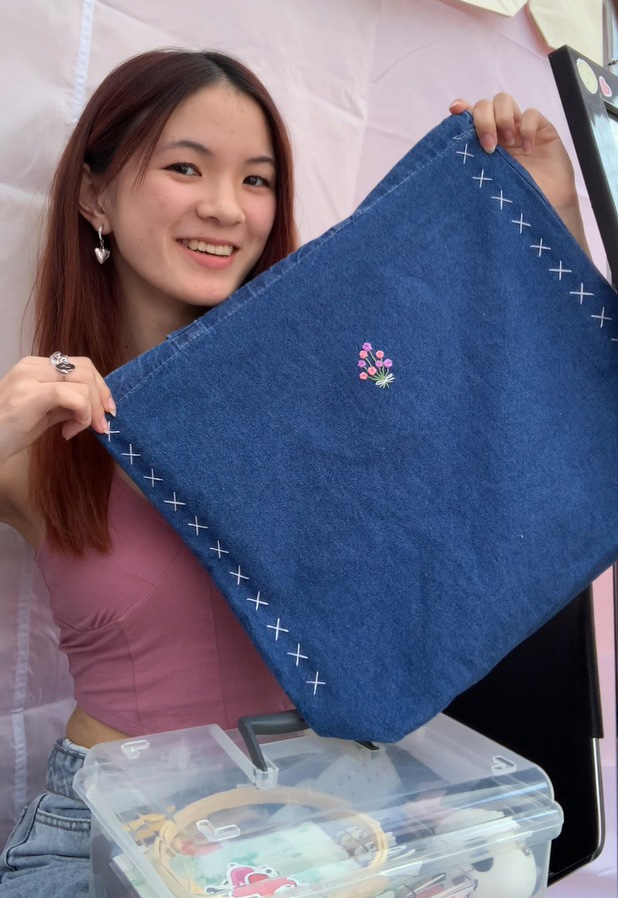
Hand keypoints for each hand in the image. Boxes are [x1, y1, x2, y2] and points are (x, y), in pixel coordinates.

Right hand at [0, 356, 114, 462]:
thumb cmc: (8, 432)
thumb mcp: (44, 414)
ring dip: (91, 411)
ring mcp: (28, 378)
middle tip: (100, 426)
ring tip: (75, 430)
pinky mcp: (28, 396)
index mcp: (35, 366)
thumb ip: (68, 404)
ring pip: (83, 382)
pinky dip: (81, 415)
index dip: (101, 388)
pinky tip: (67, 433)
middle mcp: (31, 366)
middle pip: (87, 369)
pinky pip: (71, 396)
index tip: (106, 413)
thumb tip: (97, 406)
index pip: (81, 365)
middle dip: (102, 399)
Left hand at [449, 94, 587, 251]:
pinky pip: (531, 113)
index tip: (455, 110)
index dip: (462, 107)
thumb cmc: (512, 199)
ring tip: (509, 143)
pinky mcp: (541, 129)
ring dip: (502, 118)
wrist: (543, 208)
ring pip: (504, 100)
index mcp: (482, 142)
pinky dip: (527, 128)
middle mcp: (499, 132)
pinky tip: (529, 148)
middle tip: (489, 147)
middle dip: (483, 120)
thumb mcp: (486, 181)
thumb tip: (446, 154)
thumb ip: (471, 163)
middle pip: (485, 104)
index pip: (469, 115)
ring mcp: (518, 128)